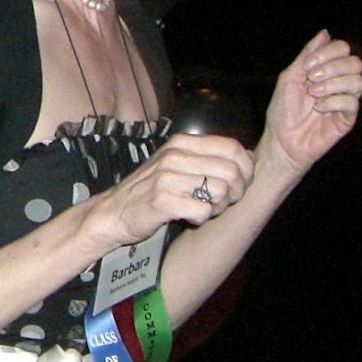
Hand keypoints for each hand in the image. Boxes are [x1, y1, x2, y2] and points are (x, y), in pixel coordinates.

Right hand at [91, 132, 255, 247]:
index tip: (239, 184)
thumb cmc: (151, 189)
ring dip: (219, 207)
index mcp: (182, 143)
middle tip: (223, 203)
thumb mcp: (177, 164)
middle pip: (232, 172)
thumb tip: (249, 155)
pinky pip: (202, 211)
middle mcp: (175, 155)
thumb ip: (209, 157)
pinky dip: (202, 219)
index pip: (234, 148)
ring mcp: (167, 178)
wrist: (113, 212)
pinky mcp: (162, 201)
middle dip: (236, 193)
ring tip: (205, 209)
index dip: (246, 169)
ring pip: (221, 192)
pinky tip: (190, 217)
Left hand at [260, 31, 361, 175]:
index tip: (307, 66)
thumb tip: (325, 33)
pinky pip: (352, 102)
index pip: (343, 48)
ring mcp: (345, 100)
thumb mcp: (291, 76)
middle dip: (332, 68)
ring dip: (333, 85)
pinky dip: (333, 102)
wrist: (282, 139)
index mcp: (327, 70)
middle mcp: (340, 83)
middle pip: (355, 62)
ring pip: (358, 81)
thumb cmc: (283, 109)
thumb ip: (308, 55)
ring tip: (314, 94)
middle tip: (311, 79)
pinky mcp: (348, 118)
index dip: (328, 53)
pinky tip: (319, 108)